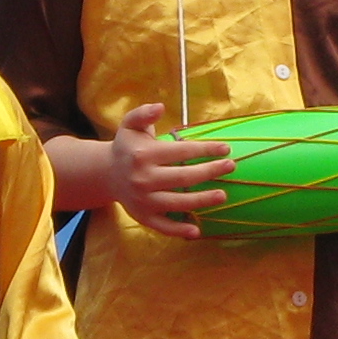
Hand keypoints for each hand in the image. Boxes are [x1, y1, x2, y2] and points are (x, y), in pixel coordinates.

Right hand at [106, 102, 230, 238]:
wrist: (106, 174)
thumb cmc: (127, 147)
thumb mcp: (130, 125)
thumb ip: (143, 113)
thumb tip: (160, 106)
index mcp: (143, 155)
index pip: (181, 151)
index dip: (205, 149)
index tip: (226, 148)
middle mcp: (143, 179)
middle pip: (183, 177)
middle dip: (210, 171)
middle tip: (231, 166)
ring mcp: (143, 200)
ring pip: (178, 203)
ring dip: (202, 200)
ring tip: (223, 195)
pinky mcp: (143, 217)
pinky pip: (163, 227)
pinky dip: (179, 231)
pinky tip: (197, 231)